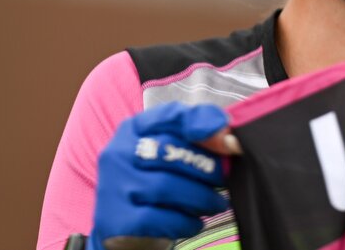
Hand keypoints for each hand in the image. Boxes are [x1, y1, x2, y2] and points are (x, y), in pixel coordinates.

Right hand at [91, 102, 229, 249]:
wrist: (129, 230)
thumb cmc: (158, 183)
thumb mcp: (174, 155)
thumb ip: (202, 138)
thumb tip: (230, 137)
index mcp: (133, 129)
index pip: (168, 115)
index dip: (200, 122)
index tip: (225, 137)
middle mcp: (118, 152)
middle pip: (168, 151)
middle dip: (204, 166)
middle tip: (223, 179)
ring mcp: (114, 186)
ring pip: (164, 186)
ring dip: (200, 197)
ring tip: (216, 203)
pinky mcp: (117, 219)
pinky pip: (159, 218)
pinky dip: (185, 221)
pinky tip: (195, 222)